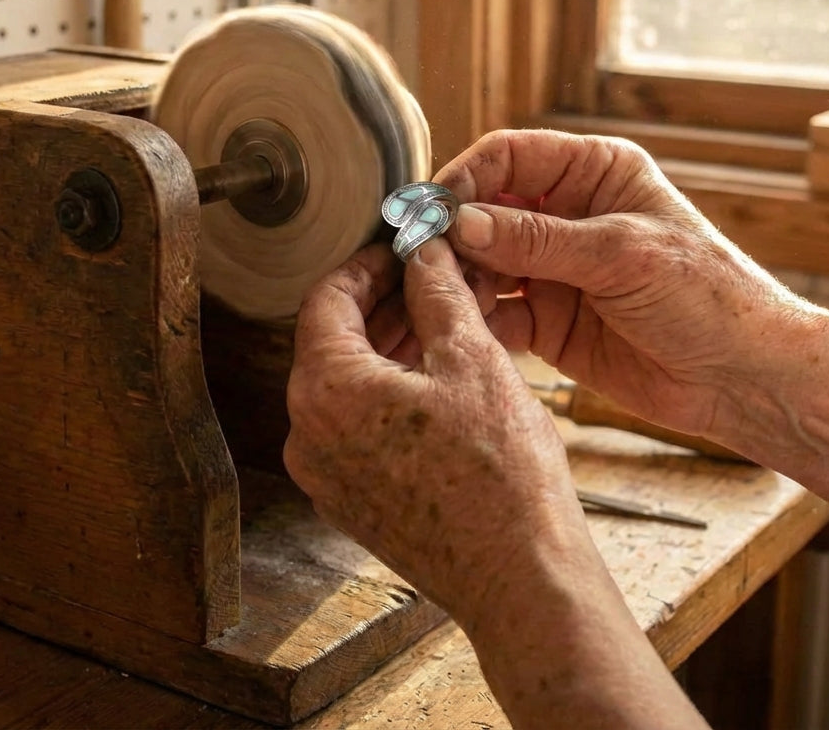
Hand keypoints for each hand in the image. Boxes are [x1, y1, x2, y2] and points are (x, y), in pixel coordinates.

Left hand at [284, 239, 584, 625]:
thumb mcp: (472, 359)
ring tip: (441, 321)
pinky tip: (435, 376)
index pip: (326, 300)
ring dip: (388, 347)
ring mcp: (326, 475)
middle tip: (428, 278)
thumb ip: (437, 292)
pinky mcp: (352, 501)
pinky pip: (357, 427)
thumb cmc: (500, 475)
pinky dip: (388, 392)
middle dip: (382, 304)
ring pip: (347, 386)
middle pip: (332, 343)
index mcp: (325, 392)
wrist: (520, 578)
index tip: (399, 249)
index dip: (365, 265)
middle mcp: (308, 436)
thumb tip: (424, 251)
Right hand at [436, 129, 799, 436]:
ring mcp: (552, 269)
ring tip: (433, 299)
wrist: (742, 377)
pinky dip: (471, 320)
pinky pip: (493, 312)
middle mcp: (565, 215)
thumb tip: (460, 222)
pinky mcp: (545, 321)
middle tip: (418, 261)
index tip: (432, 211)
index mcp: (593, 174)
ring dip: (454, 279)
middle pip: (484, 211)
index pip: (509, 157)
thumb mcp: (622, 255)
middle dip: (450, 234)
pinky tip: (455, 330)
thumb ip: (538, 240)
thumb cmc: (707, 296)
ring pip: (480, 263)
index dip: (465, 178)